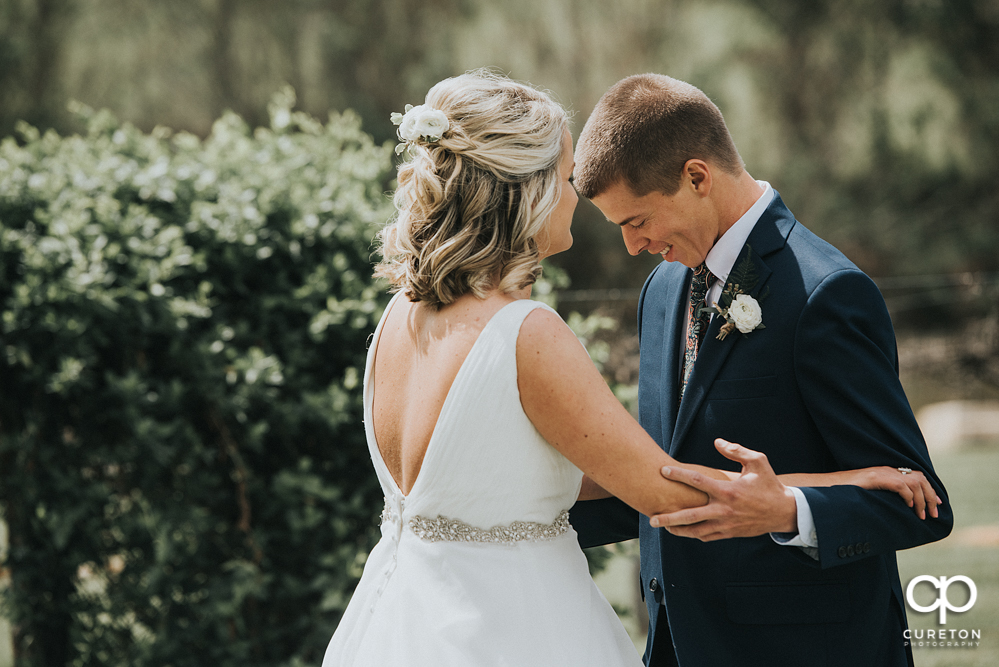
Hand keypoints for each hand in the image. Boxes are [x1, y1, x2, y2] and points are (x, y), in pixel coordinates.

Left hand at [648, 439, 796, 540]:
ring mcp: (726, 524)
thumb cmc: (769, 485)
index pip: (697, 481)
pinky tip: (683, 531)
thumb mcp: (758, 462)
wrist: (783, 512)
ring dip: (678, 530)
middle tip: (652, 518)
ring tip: (662, 526)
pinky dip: (694, 534)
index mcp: (728, 490)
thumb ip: (736, 450)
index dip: (678, 474)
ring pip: (696, 531)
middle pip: (690, 515)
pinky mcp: (730, 533)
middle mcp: (724, 509)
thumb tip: (717, 442)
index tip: (663, 470)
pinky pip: (707, 536)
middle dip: (669, 518)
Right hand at [853, 466, 942, 519]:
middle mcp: (888, 470)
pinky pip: (901, 485)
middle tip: (934, 513)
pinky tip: (908, 506)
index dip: (930, 490)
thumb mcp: (870, 494)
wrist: (829, 487)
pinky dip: (909, 496)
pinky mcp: (876, 478)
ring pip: (914, 483)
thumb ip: (885, 496)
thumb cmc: (846, 493)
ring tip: (922, 515)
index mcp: (887, 472)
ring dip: (922, 500)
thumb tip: (899, 510)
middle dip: (931, 497)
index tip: (937, 504)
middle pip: (920, 479)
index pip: (916, 476)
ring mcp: (882, 473)